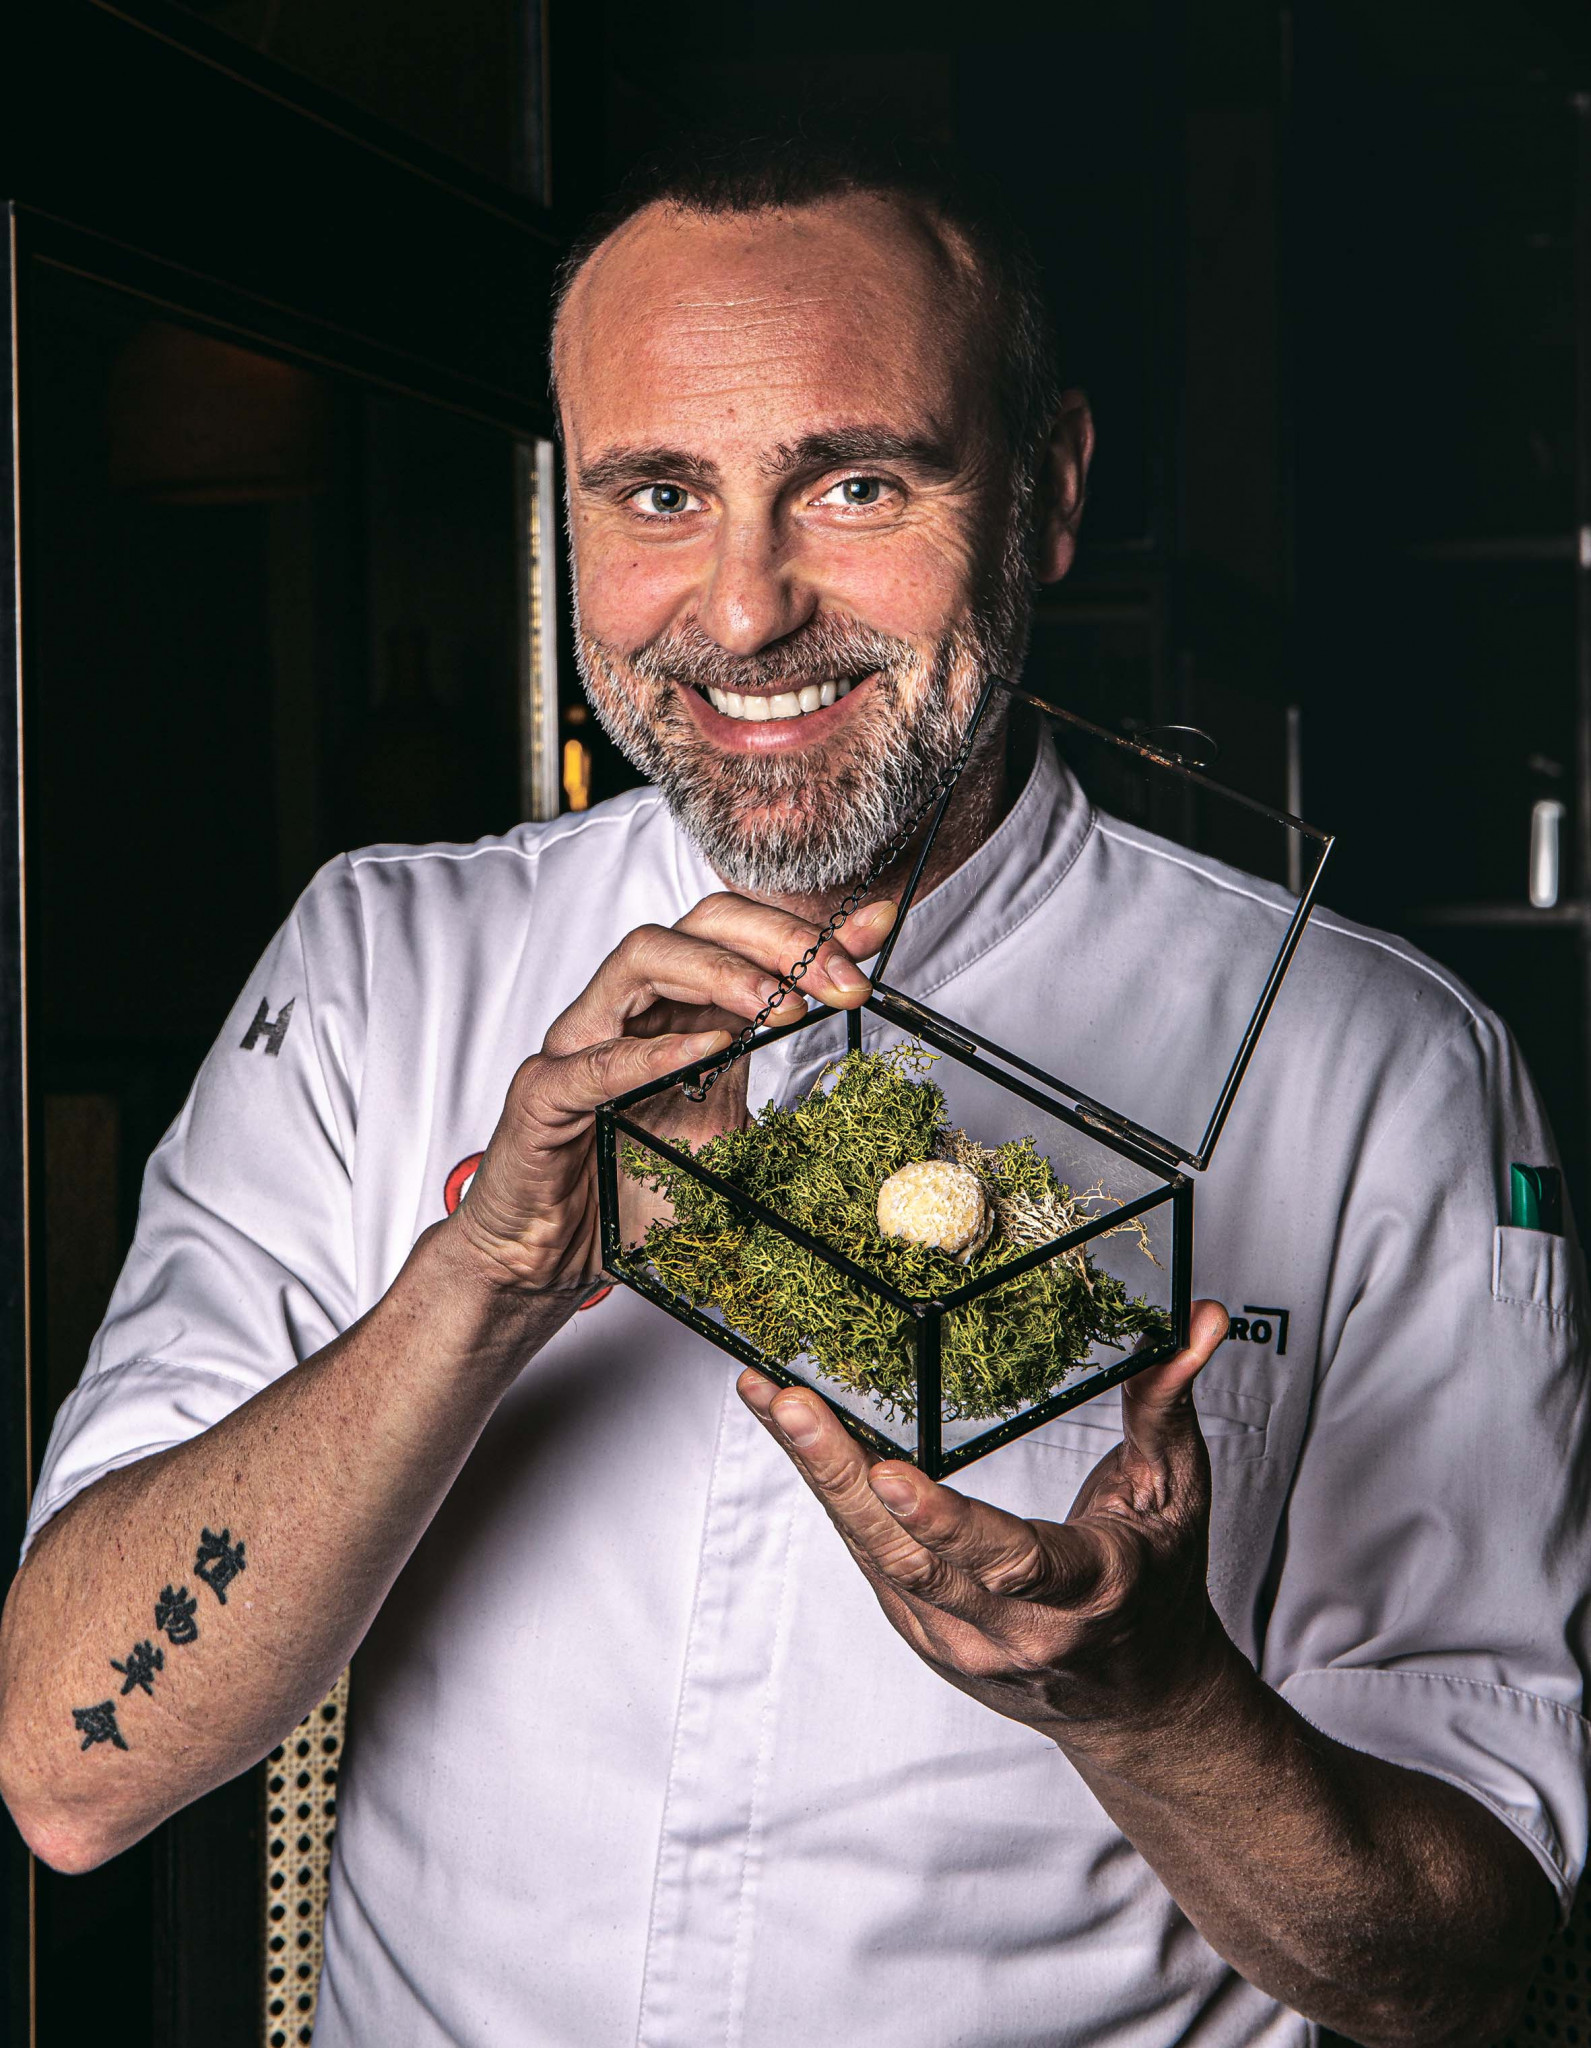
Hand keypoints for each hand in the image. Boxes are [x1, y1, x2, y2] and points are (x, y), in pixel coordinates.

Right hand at [450, 893, 896, 1292]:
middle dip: (778, 939)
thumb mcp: (731, 1142)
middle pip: (699, 925)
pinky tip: (707, 1051)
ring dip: (722, 972)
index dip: (812, 931)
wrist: (549, 1258)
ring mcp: (581, 1044)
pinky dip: (652, 1052)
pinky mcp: (543, 1095)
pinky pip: (595, 1059)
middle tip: (839, 978)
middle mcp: (631, 1013)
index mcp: (680, 1015)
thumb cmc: (629, 1195)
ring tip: (781, 1005)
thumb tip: (860, 1107)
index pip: (745, 940)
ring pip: (643, 958)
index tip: (876, 932)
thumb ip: (780, 1105)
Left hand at [738, 1300, 1232, 1749]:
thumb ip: (1171, 1403)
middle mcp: (1012, 1629)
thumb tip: (1201, 1320)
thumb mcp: (1176, 1496)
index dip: (947, 1524)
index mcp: (1088, 1593)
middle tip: (793, 1405)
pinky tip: (788, 1432)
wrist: (1136, 1701)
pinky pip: (863, 1555)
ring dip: (815, 1475)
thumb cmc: (1157, 1586)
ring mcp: (954, 1638)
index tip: (892, 1473)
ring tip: (771, 1399)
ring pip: (872, 1555)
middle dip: (843, 1477)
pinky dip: (823, 1492)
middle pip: (912, 1558)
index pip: (1012, 1562)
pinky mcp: (916, 1630)